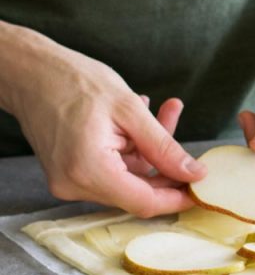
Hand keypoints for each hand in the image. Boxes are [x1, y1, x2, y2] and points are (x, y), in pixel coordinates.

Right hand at [10, 33, 205, 216]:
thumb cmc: (75, 82)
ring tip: (165, 109)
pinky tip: (142, 116)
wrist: (32, 72)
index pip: (144, 202)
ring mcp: (70, 181)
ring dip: (150, 148)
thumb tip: (194, 173)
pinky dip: (132, 147)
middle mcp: (75, 186)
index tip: (203, 186)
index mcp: (89, 172)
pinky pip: (112, 168)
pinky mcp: (70, 172)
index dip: (177, 197)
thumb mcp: (130, 110)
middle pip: (137, 190)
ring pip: (128, 176)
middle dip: (167, 164)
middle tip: (188, 136)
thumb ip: (164, 146)